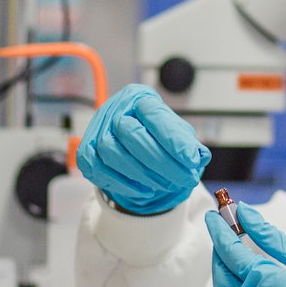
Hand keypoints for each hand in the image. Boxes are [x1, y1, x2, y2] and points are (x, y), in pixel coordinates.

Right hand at [76, 84, 210, 215]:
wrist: (131, 144)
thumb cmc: (156, 136)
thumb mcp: (177, 134)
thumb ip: (188, 143)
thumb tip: (199, 156)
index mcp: (139, 97)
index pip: (154, 114)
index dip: (173, 139)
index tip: (192, 159)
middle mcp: (114, 108)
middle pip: (131, 133)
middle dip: (160, 161)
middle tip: (184, 178)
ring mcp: (96, 129)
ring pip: (111, 151)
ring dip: (141, 173)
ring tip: (164, 184)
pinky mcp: (86, 152)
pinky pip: (97, 168)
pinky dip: (123, 183)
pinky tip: (144, 189)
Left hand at [206, 203, 285, 286]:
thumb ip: (267, 236)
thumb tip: (245, 214)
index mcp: (268, 284)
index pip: (231, 253)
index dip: (219, 231)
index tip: (214, 216)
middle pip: (223, 282)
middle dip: (221, 257)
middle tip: (227, 238)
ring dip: (225, 286)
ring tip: (235, 266)